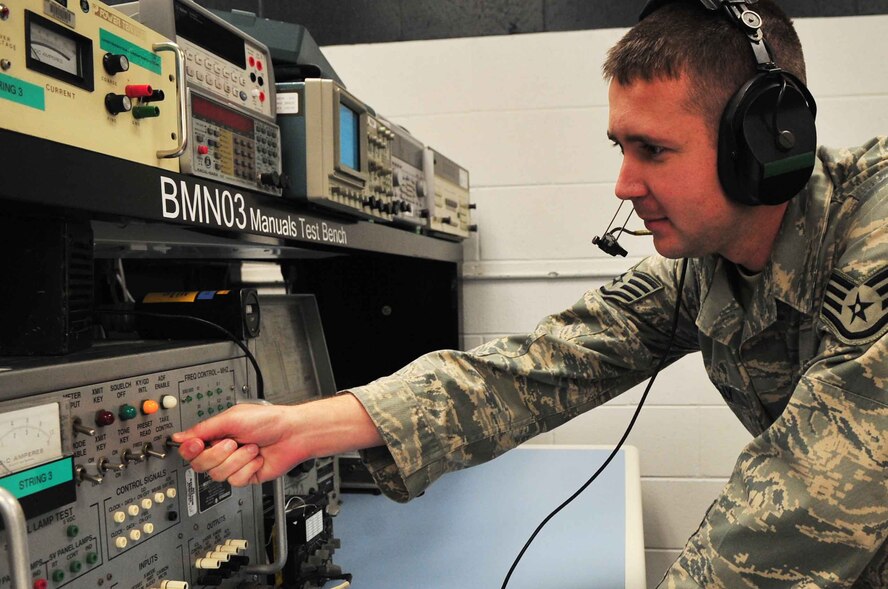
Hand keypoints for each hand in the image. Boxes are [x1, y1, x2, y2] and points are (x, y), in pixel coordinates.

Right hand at [172, 404, 308, 485]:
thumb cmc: (268, 421)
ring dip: (238, 460)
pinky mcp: (245, 477)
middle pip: (200, 465)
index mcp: (216, 434)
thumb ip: (204, 428)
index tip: (197, 444)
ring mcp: (234, 465)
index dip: (190, 449)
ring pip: (218, 475)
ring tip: (252, 448)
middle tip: (234, 442)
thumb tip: (179, 437)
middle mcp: (223, 451)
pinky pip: (235, 481)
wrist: (293, 434)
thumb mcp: (232, 418)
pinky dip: (248, 468)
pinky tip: (257, 459)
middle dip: (219, 454)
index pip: (190, 449)